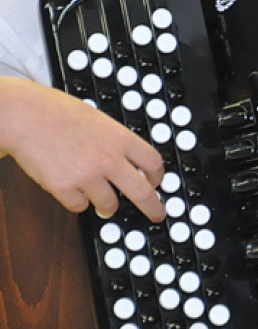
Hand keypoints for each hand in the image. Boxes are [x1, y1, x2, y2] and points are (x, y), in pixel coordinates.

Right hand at [0, 76, 164, 221]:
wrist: (27, 116)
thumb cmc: (59, 113)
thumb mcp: (100, 121)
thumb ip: (115, 142)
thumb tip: (128, 162)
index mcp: (121, 139)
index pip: (154, 163)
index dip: (158, 177)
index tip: (156, 183)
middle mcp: (109, 159)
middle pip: (142, 192)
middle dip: (153, 208)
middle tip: (157, 215)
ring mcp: (87, 176)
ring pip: (109, 205)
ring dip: (108, 205)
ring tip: (103, 201)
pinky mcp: (63, 188)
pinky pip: (80, 206)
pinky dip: (79, 202)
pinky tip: (72, 189)